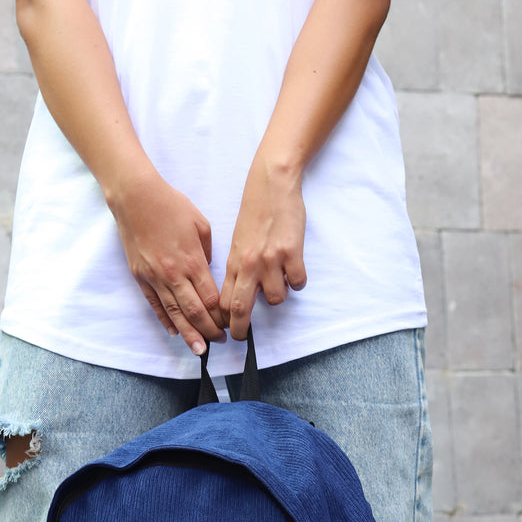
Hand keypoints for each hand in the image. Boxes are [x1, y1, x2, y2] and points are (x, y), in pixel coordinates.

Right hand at [108, 167, 225, 353]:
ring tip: (200, 350)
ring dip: (189, 335)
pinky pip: (155, 305)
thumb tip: (206, 272)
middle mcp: (174, 274)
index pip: (211, 298)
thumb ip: (206, 253)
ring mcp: (155, 278)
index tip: (230, 324)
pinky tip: (174, 332)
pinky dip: (165, 320)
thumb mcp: (201, 224)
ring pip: (175, 314)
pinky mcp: (140, 277)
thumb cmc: (170, 205)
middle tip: (219, 341)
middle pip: (195, 312)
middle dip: (209, 330)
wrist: (135, 197)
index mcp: (192, 261)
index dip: (222, 316)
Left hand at [221, 155, 307, 339]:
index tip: (226, 329)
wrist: (271, 184)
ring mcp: (270, 260)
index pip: (223, 300)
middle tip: (242, 338)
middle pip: (240, 308)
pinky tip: (294, 267)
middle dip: (240, 329)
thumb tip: (240, 294)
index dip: (223, 320)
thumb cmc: (255, 212)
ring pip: (276, 298)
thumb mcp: (238, 241)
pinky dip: (297, 280)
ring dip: (279, 294)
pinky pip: (297, 283)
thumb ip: (238, 267)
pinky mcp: (291, 253)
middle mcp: (249, 264)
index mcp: (234, 261)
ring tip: (280, 278)